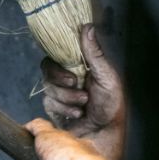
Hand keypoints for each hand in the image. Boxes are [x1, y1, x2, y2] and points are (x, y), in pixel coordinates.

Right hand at [39, 25, 124, 159]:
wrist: (105, 132)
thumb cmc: (111, 104)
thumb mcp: (106, 76)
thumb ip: (94, 53)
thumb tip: (87, 27)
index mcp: (78, 66)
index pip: (57, 54)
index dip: (60, 62)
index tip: (72, 73)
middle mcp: (65, 77)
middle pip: (48, 70)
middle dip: (61, 80)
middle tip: (77, 86)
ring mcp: (58, 93)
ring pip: (49, 88)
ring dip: (67, 97)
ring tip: (84, 104)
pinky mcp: (53, 108)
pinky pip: (49, 103)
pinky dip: (64, 109)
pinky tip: (77, 113)